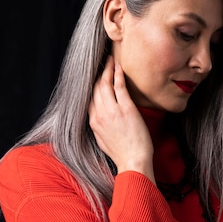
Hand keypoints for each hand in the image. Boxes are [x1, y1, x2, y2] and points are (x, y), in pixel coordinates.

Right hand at [89, 55, 154, 181]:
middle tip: (103, 62)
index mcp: (93, 122)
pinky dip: (117, 74)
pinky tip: (118, 66)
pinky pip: (119, 86)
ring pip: (104, 84)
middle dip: (98, 73)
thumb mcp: (102, 140)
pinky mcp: (126, 109)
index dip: (92, 84)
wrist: (133, 161)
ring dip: (107, 69)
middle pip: (95, 88)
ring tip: (110, 60)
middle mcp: (99, 114)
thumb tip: (98, 117)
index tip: (96, 76)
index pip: (89, 97)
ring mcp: (112, 111)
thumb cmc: (122, 153)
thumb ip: (99, 126)